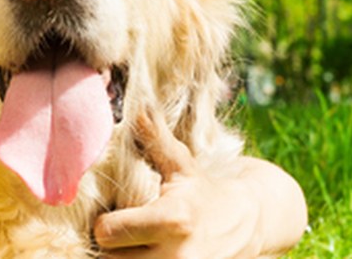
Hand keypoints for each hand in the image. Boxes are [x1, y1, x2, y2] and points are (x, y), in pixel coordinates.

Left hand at [92, 109, 267, 258]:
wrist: (247, 226)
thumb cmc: (204, 191)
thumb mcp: (182, 164)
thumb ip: (155, 138)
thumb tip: (137, 107)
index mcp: (172, 220)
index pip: (107, 232)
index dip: (104, 224)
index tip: (112, 216)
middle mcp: (176, 256)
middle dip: (112, 247)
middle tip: (122, 233)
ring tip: (133, 244)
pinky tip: (143, 254)